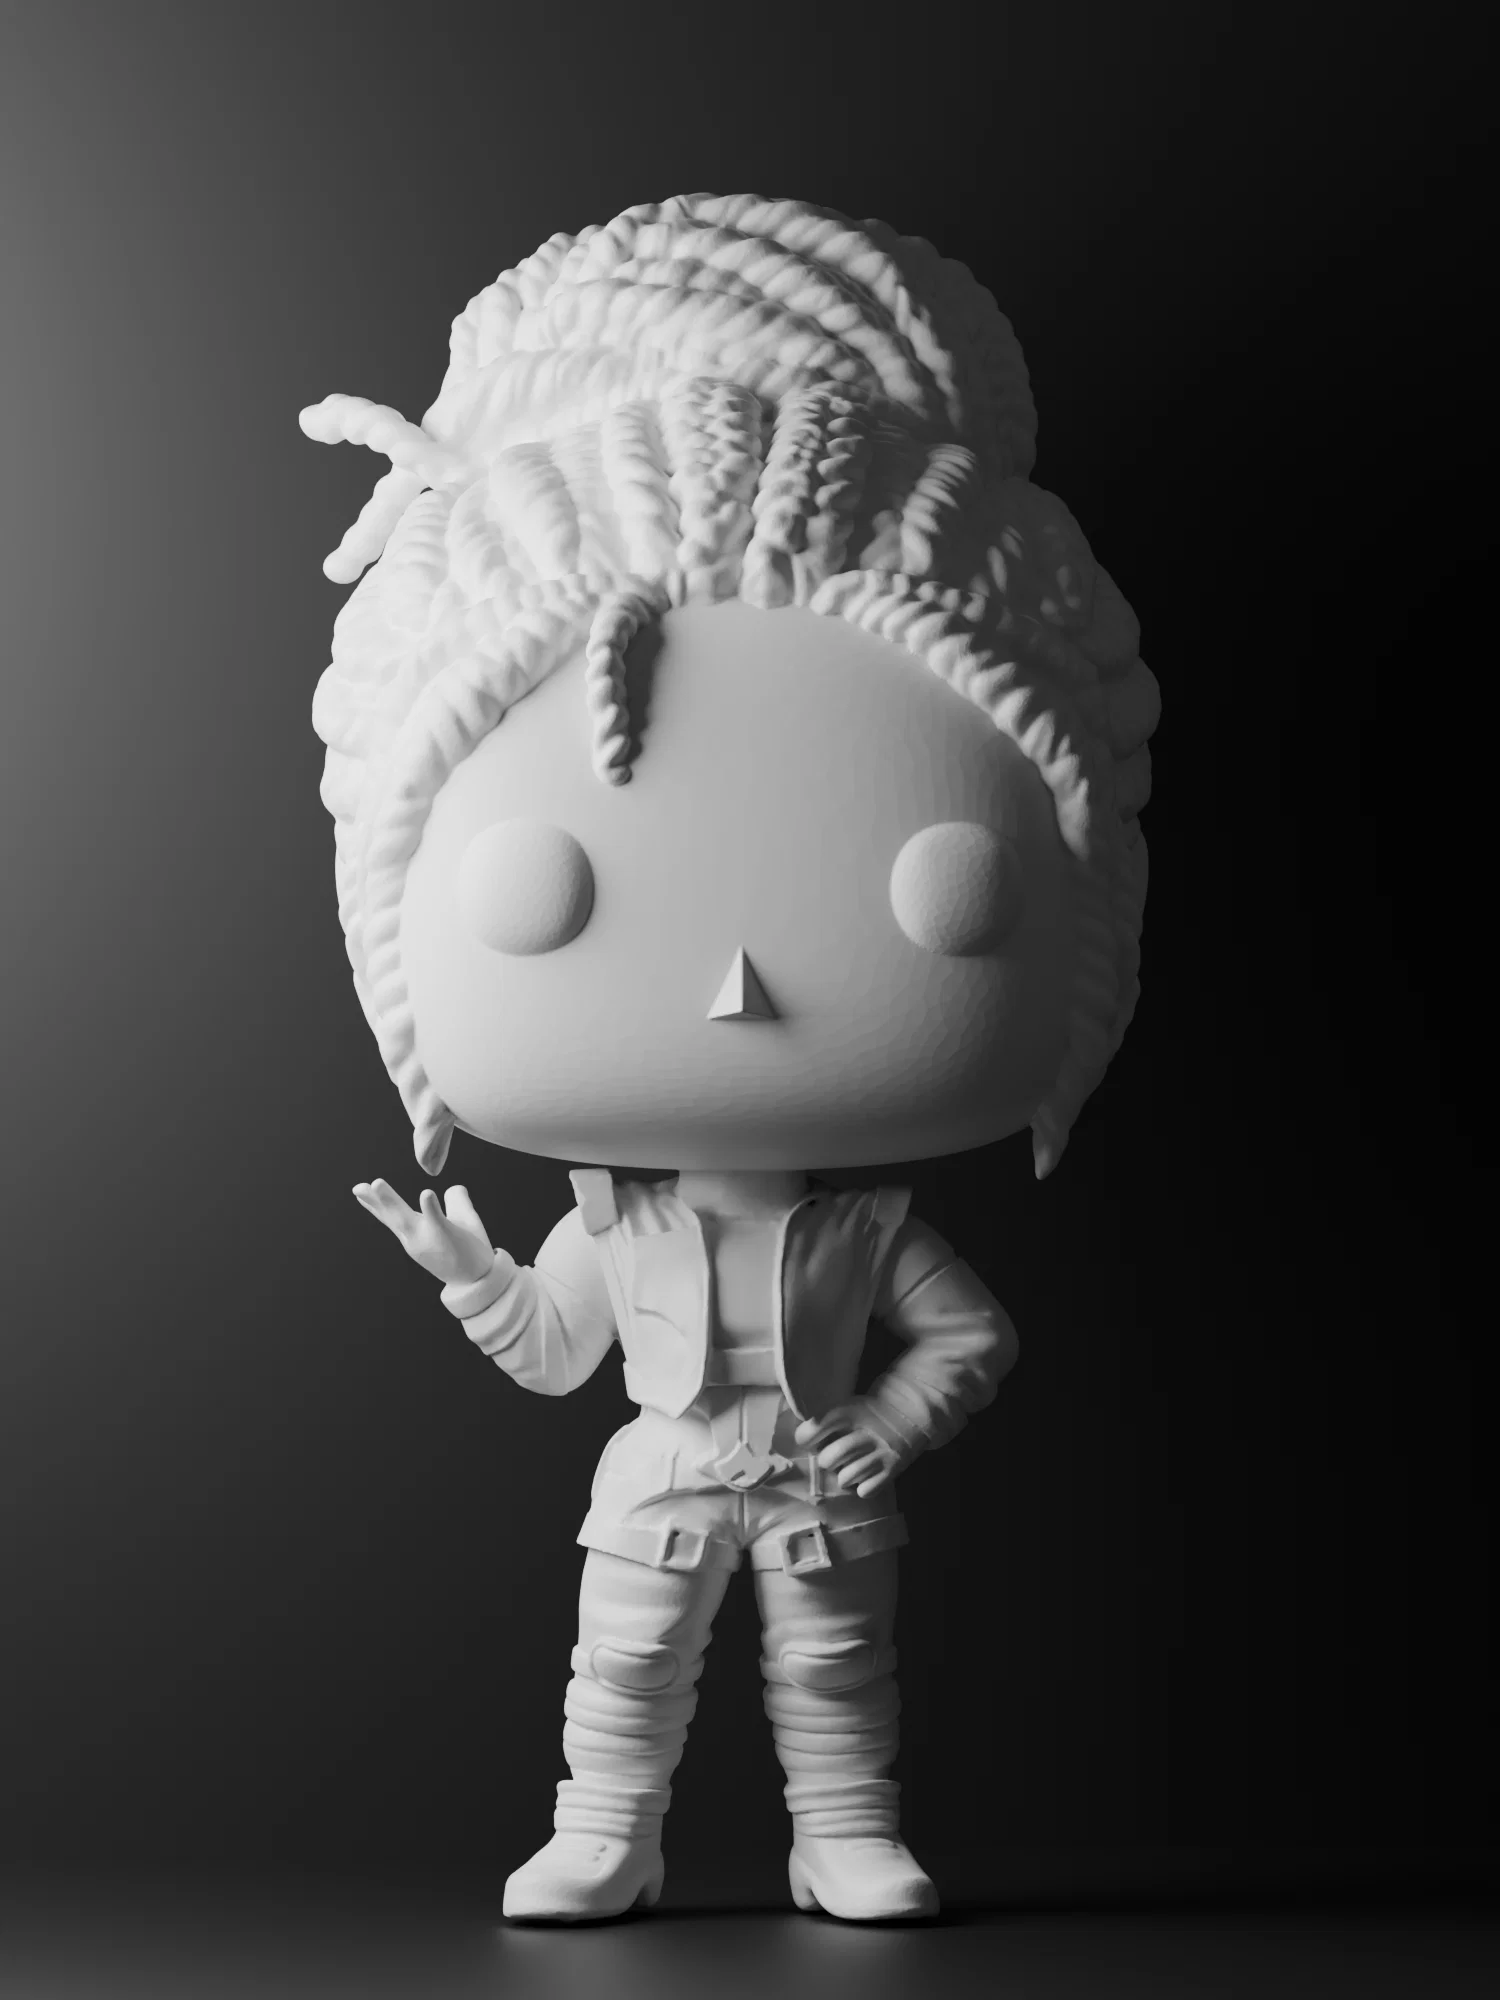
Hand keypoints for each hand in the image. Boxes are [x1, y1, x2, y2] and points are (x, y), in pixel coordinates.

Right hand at [352, 1179, 495, 1285]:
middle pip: (392, 1216)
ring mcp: (430, 1238)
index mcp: (416, 1232)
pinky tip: (426, 1193)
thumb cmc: (470, 1250)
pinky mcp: (448, 1236)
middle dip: (374, 1201)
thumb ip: (456, 1201)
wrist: (482, 1279)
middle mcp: (416, 1237)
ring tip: (377, 1183)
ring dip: (390, 1201)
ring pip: (406, 1218)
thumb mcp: (461, 1220)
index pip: (391, 1216)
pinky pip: (438, 1221)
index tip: (358, 1190)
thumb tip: (454, 1186)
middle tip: (357, 1187)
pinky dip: (430, 1208)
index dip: (374, 1204)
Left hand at [795, 1401, 911, 1499]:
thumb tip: (803, 1440)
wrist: (912, 1409)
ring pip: (845, 1478)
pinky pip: (867, 1490)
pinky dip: (863, 1487)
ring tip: (852, 1468)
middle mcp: (863, 1432)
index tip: (812, 1440)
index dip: (807, 1439)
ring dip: (844, 1476)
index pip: (812, 1431)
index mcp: (848, 1413)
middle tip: (834, 1458)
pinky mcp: (893, 1468)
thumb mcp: (849, 1405)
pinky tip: (867, 1477)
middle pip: (828, 1459)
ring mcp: (879, 1452)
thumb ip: (828, 1419)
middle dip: (827, 1461)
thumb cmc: (872, 1411)